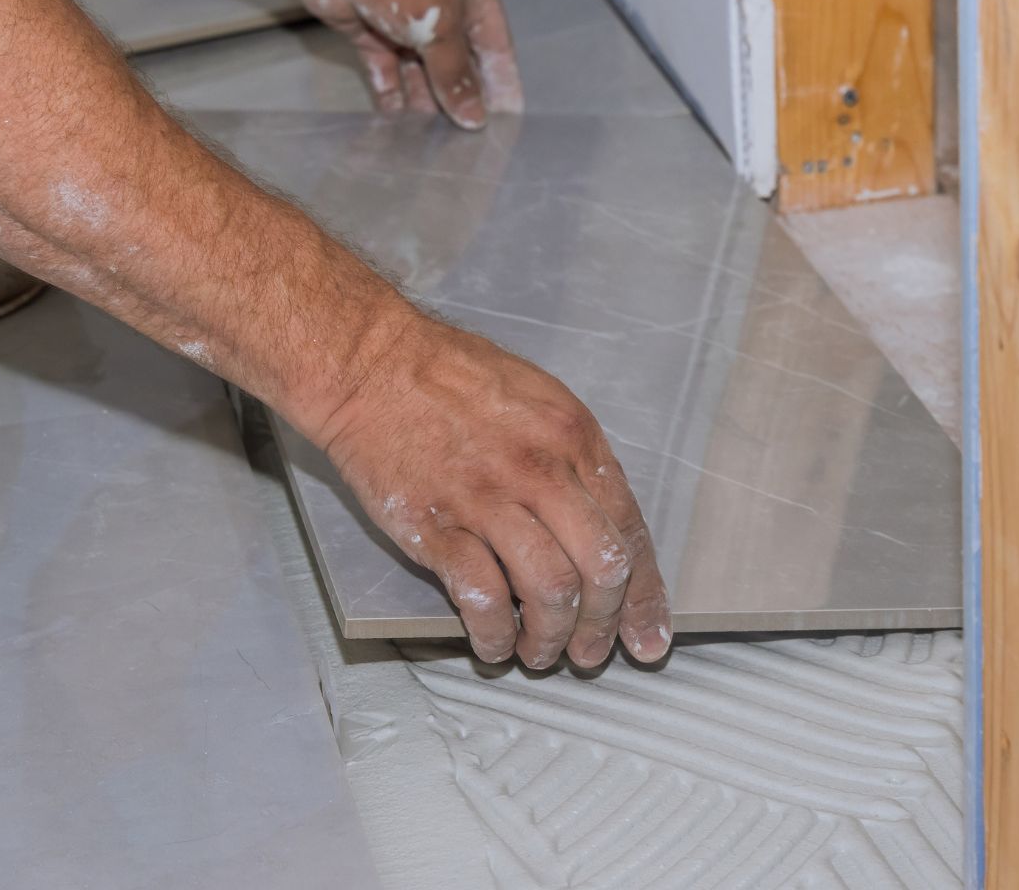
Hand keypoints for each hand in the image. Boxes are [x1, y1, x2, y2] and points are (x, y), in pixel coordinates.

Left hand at [293, 0, 522, 130]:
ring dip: (425, 99)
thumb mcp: (440, 29)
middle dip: (459, 96)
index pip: (495, 45)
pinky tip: (397, 122)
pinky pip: (386, 67)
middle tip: (466, 140)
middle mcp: (439, 5)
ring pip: (420, 68)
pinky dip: (391, 91)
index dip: (502, 82)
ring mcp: (402, 18)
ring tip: (431, 139)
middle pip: (456, 60)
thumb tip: (475, 119)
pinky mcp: (369, 30)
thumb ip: (456, 76)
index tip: (507, 120)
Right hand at [312, 317, 671, 666]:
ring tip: (538, 654)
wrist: (370, 364)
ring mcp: (488, 500)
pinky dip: (494, 635)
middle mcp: (541, 470)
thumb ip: (572, 458)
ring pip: (550, 591)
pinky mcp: (437, 526)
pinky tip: (492, 644)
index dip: (645, 595)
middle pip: (602, 569)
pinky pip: (482, 598)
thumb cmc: (448, 376)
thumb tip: (599, 525)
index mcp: (574, 438)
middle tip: (589, 653)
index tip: (648, 636)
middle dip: (604, 626)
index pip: (628, 530)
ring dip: (550, 639)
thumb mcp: (537, 398)